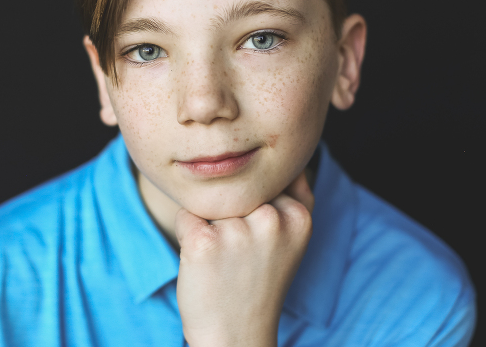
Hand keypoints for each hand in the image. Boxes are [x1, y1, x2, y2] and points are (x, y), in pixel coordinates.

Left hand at [175, 171, 314, 346]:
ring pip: (211, 200)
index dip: (255, 206)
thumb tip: (288, 156)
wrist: (237, 335)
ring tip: (224, 260)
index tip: (260, 239)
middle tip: (240, 253)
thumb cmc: (260, 281)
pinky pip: (186, 214)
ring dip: (211, 223)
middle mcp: (272, 219)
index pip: (264, 180)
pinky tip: (205, 262)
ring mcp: (237, 231)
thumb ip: (296, 193)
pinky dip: (189, 234)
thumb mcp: (293, 237)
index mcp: (298, 216)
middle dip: (232, 212)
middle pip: (236, 188)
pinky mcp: (204, 242)